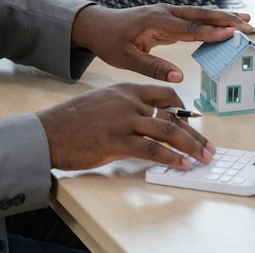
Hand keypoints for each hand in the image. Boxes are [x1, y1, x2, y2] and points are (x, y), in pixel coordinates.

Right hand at [37, 83, 214, 170]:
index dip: (182, 109)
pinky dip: (170, 158)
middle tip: (208, 147)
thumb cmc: (71, 121)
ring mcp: (124, 120)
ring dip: (190, 146)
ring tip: (202, 158)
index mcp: (126, 90)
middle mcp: (129, 101)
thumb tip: (146, 121)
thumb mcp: (102, 102)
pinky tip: (181, 164)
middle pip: (172, 115)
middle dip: (194, 133)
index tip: (192, 122)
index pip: (164, 95)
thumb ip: (125, 107)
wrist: (46, 132)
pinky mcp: (117, 140)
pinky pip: (151, 149)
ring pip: (167, 131)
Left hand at [71, 4, 252, 82]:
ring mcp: (167, 13)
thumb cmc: (110, 42)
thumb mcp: (127, 59)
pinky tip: (222, 24)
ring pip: (199, 14)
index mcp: (156, 22)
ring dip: (222, 16)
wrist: (98, 26)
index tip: (232, 34)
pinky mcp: (167, 18)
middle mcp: (164, 13)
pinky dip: (210, 20)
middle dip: (226, 19)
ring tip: (245, 20)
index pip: (190, 28)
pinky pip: (193, 18)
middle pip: (201, 15)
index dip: (212, 32)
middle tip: (248, 24)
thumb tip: (178, 77)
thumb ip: (153, 67)